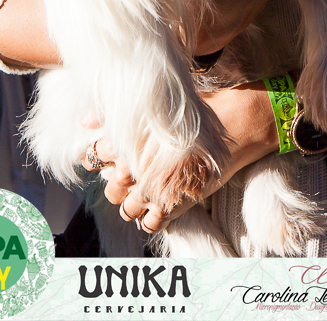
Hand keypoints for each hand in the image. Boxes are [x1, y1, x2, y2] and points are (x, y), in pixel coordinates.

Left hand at [81, 82, 278, 233]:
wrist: (240, 122)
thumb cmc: (203, 108)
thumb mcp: (164, 104)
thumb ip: (122, 114)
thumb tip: (86, 119)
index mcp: (134, 137)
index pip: (97, 153)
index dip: (95, 156)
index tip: (102, 155)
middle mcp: (140, 166)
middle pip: (110, 187)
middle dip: (115, 184)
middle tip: (128, 174)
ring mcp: (157, 188)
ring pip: (126, 208)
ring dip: (131, 202)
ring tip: (144, 191)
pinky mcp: (176, 205)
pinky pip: (150, 223)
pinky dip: (150, 218)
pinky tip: (159, 204)